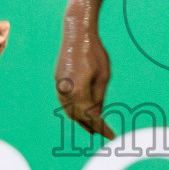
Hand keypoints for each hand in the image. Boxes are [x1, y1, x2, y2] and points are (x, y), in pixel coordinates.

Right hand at [55, 25, 114, 139]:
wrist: (77, 33)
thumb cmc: (94, 52)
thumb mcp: (104, 77)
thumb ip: (100, 98)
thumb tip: (97, 114)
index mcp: (78, 92)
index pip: (91, 117)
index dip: (101, 128)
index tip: (110, 136)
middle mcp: (65, 93)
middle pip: (77, 117)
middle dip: (90, 126)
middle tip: (102, 133)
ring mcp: (59, 87)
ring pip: (69, 110)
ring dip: (80, 119)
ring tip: (92, 126)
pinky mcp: (58, 81)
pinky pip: (65, 101)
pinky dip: (74, 108)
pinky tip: (82, 111)